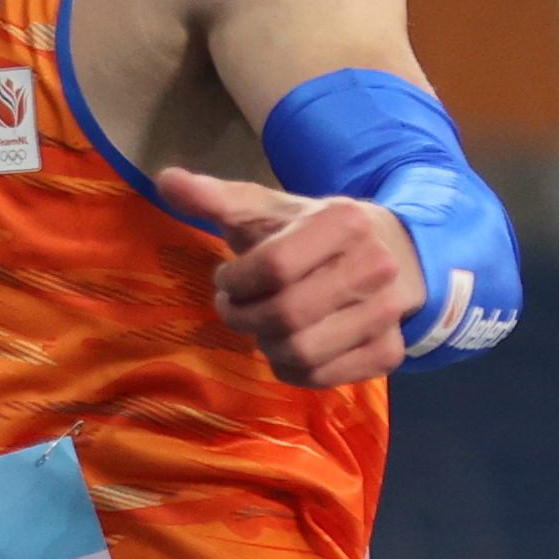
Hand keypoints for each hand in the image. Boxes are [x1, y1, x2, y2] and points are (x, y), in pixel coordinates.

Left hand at [155, 167, 420, 388]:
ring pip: (302, 352)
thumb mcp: (268, 211)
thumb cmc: (313, 232)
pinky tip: (288, 346)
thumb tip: (165, 180)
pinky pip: (322, 377)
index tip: (228, 279)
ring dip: (267, 345)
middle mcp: (376, 267)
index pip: (274, 267)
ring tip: (263, 326)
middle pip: (286, 315)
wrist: (392, 253)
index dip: (237, 282)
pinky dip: (292, 369)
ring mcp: (387, 313)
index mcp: (344, 222)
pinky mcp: (390, 352)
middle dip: (245, 318)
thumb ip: (216, 198)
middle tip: (236, 309)